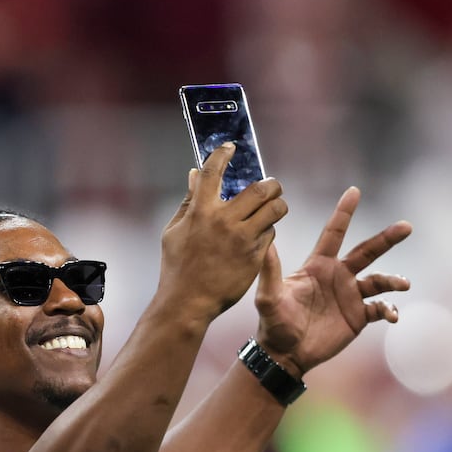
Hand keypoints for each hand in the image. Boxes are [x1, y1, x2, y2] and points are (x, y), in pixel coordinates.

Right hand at [159, 143, 288, 320]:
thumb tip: (193, 176)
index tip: (230, 148)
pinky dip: (268, 230)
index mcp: (201, 212)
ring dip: (277, 204)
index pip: (212, 172)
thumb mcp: (174, 232)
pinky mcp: (255, 256)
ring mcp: (243, 239)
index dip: (222, 155)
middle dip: (271, 184)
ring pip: (275, 209)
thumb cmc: (177, 268)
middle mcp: (224, 221)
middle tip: (270, 187)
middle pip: (261, 188)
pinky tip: (260, 234)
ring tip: (273, 207)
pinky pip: (271, 233)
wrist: (188, 303)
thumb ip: (188, 202)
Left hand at [254, 186, 410, 375]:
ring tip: (403, 283)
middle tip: (406, 226)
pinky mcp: (358, 317)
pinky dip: (390, 310)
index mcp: (318, 266)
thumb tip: (266, 241)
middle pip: (367, 251)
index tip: (354, 191)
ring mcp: (350, 296)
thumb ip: (270, 271)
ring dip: (393, 280)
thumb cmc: (274, 324)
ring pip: (379, 281)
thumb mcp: (268, 297)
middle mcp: (338, 276)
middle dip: (387, 239)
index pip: (334, 234)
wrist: (286, 354)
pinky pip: (380, 309)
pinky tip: (392, 315)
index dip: (344, 213)